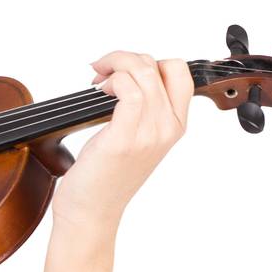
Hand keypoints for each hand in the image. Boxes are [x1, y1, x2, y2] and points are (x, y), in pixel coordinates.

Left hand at [49, 50, 193, 236]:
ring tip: (98, 80)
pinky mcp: (125, 139)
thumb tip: (127, 75)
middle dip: (126, 58)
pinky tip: (98, 90)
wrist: (91, 213)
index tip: (124, 71)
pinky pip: (128, 90)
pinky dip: (112, 79)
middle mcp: (168, 128)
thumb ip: (141, 110)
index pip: (180, 72)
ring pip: (143, 72)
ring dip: (115, 64)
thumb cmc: (104, 177)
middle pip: (159, 65)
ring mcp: (150, 134)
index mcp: (175, 126)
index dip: (150, 61)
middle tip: (102, 73)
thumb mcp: (134, 140)